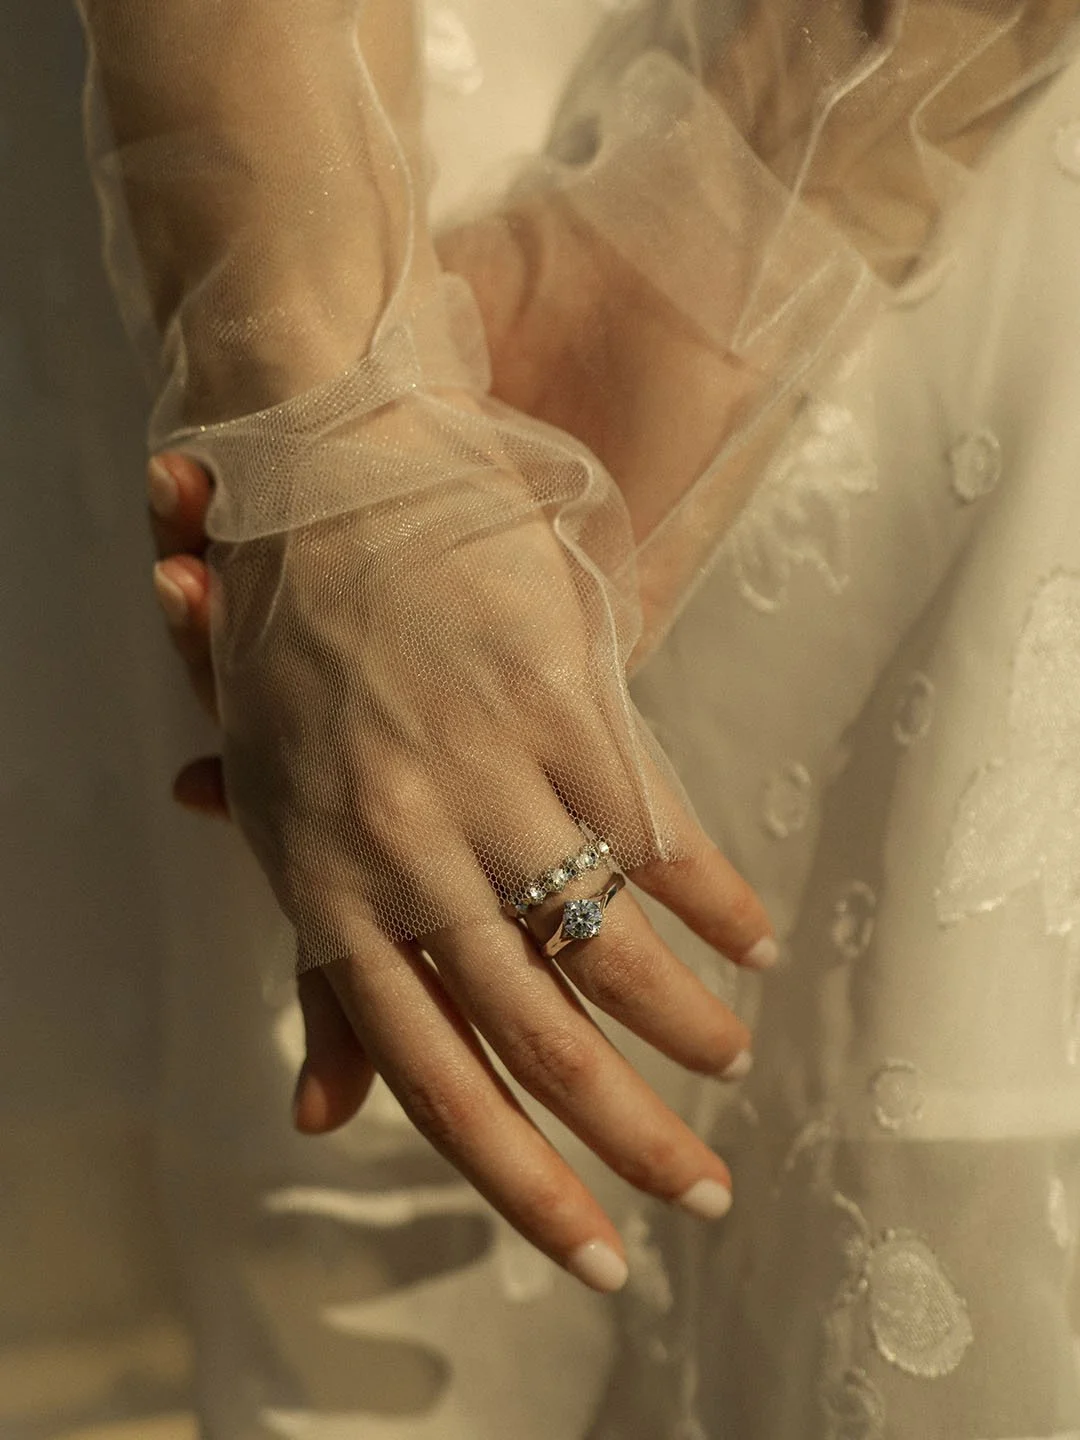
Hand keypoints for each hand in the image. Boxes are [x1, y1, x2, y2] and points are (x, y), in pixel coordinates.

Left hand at [147, 447, 776, 1294]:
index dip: (522, 1181)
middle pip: (543, 1037)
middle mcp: (410, 855)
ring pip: (611, 944)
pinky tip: (754, 939)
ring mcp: (487, 775)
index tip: (595, 1253)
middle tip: (707, 1194)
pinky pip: (655, 830)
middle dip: (635, 1137)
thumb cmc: (301, 673)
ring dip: (690, 1020)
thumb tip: (321, 1123)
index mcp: (334, 897)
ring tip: (738, 1062)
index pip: (437, 1079)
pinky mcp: (557, 701)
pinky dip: (714, 897)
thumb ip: (321, 981)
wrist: (333, 491)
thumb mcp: (286, 835)